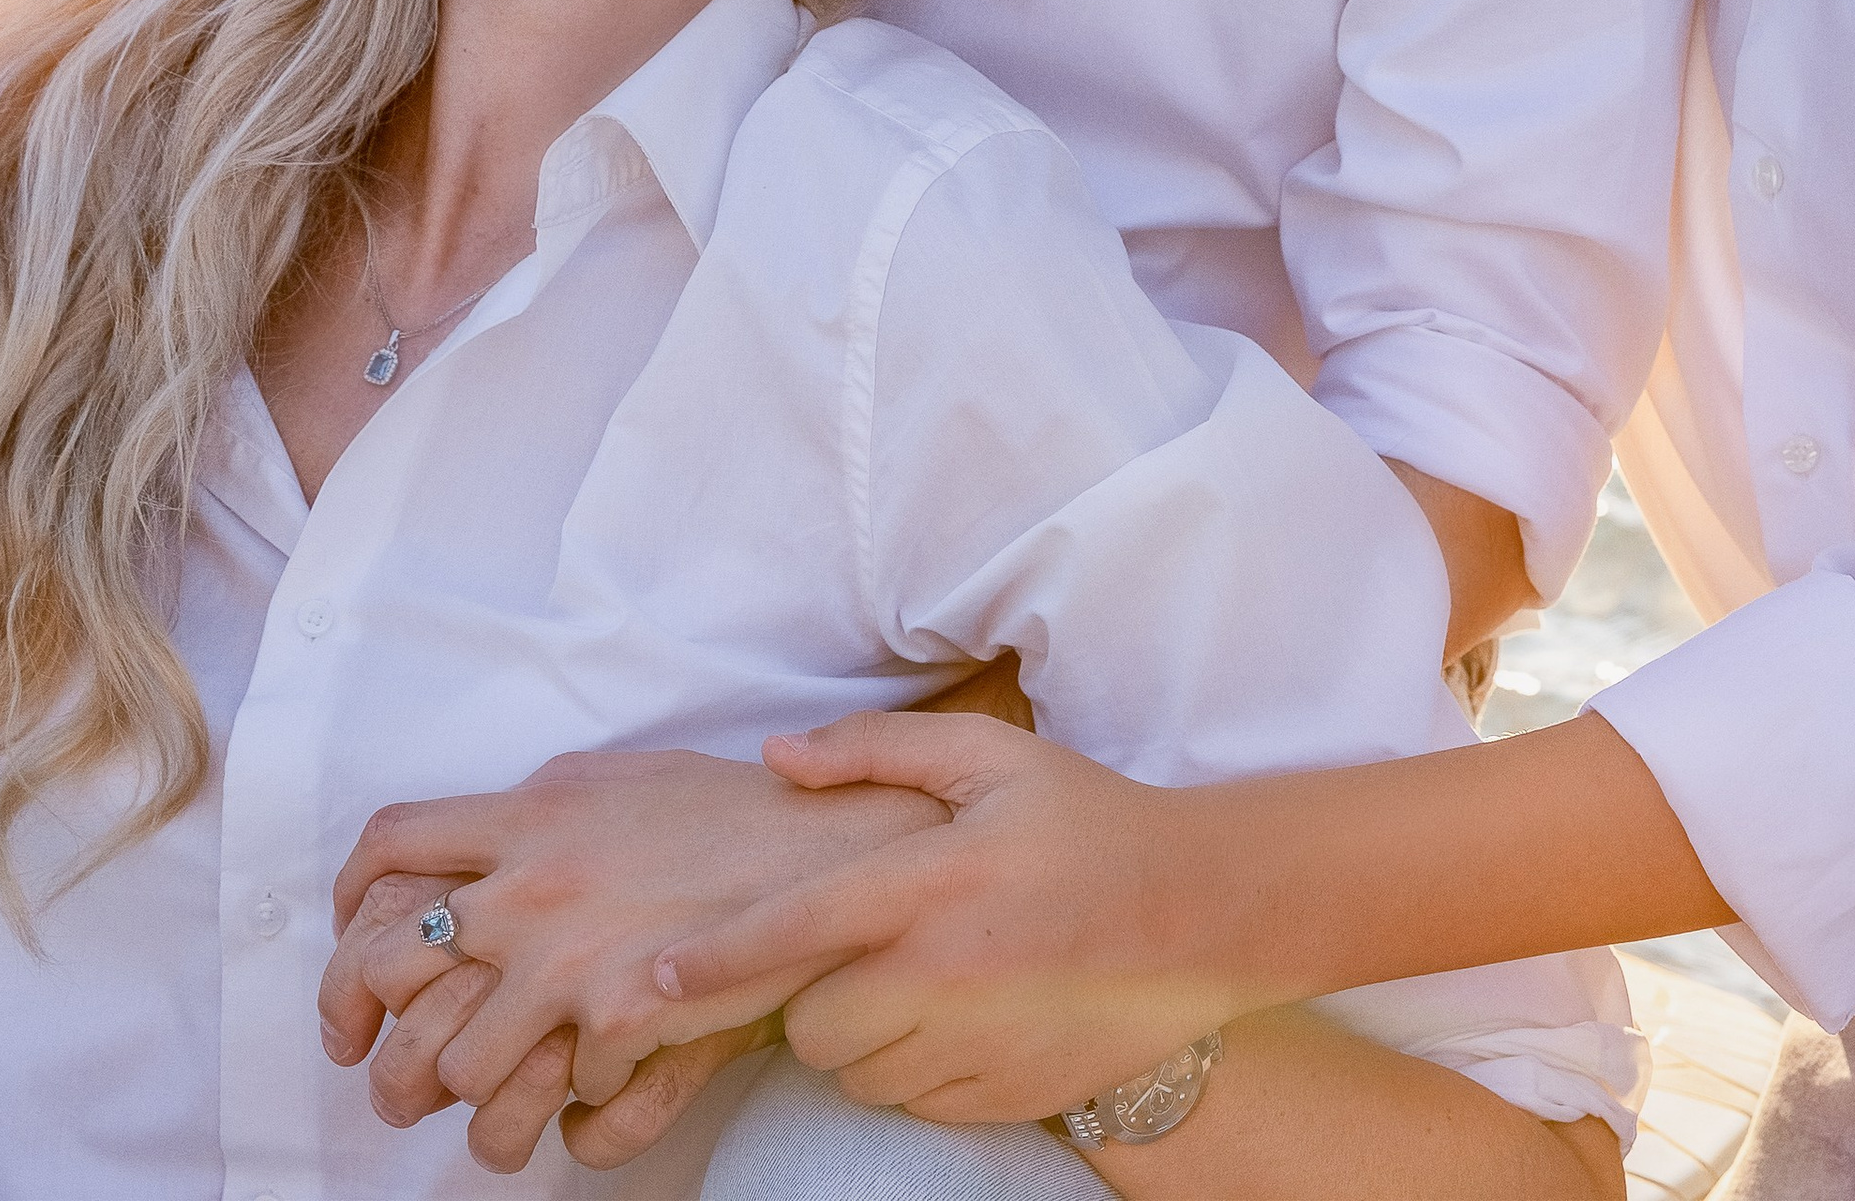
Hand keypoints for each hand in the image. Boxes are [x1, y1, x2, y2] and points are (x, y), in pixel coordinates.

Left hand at [321, 749, 949, 1157]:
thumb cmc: (733, 814)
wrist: (828, 850)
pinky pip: (553, 1102)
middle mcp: (531, 883)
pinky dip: (566, 1115)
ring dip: (469, 1094)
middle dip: (367, 1031)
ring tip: (498, 1103)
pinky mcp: (616, 1019)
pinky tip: (591, 1102)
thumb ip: (544, 811)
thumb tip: (489, 840)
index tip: (353, 944)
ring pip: (456, 1065)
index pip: (392, 845)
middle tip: (383, 1069)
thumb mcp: (619, 782)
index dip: (350, 904)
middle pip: (388, 967)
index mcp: (530, 815)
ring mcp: (569, 957)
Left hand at [639, 715, 1240, 1124]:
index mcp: (934, 883)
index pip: (796, 927)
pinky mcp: (1003, 1099)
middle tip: (864, 948)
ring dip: (865, 1036)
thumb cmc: (1087, 821)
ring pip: (858, 1073)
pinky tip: (963, 1014)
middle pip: (812, 1026)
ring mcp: (977, 1048)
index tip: (652, 976)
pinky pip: (914, 1103)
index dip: (716, 957)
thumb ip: (875, 750)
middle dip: (814, 995)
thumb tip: (776, 758)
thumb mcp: (991, 757)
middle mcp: (947, 976)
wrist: (1202, 913)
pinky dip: (916, 1070)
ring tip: (921, 977)